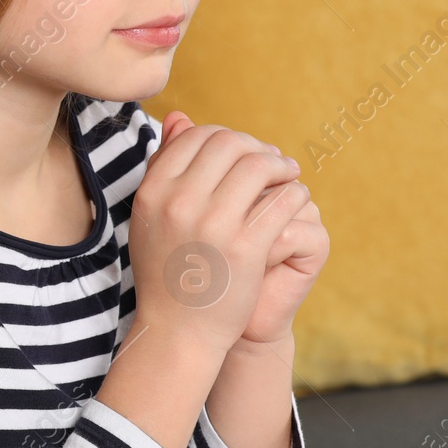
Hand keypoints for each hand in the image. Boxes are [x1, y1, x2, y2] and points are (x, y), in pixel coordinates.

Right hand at [161, 111, 328, 349]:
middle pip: (229, 144)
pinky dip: (293, 193)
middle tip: (272, 161)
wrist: (178, 332)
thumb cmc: (167, 270)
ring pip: (259, 165)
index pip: (195, 137)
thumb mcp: (153, 215)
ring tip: (288, 176)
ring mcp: (213, 224)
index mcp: (154, 191)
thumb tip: (180, 116)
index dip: (225, 138)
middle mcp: (179, 202)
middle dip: (256, 147)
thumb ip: (165, 165)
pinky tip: (294, 200)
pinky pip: (281, 200)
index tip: (243, 152)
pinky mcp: (246, 247)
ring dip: (280, 165)